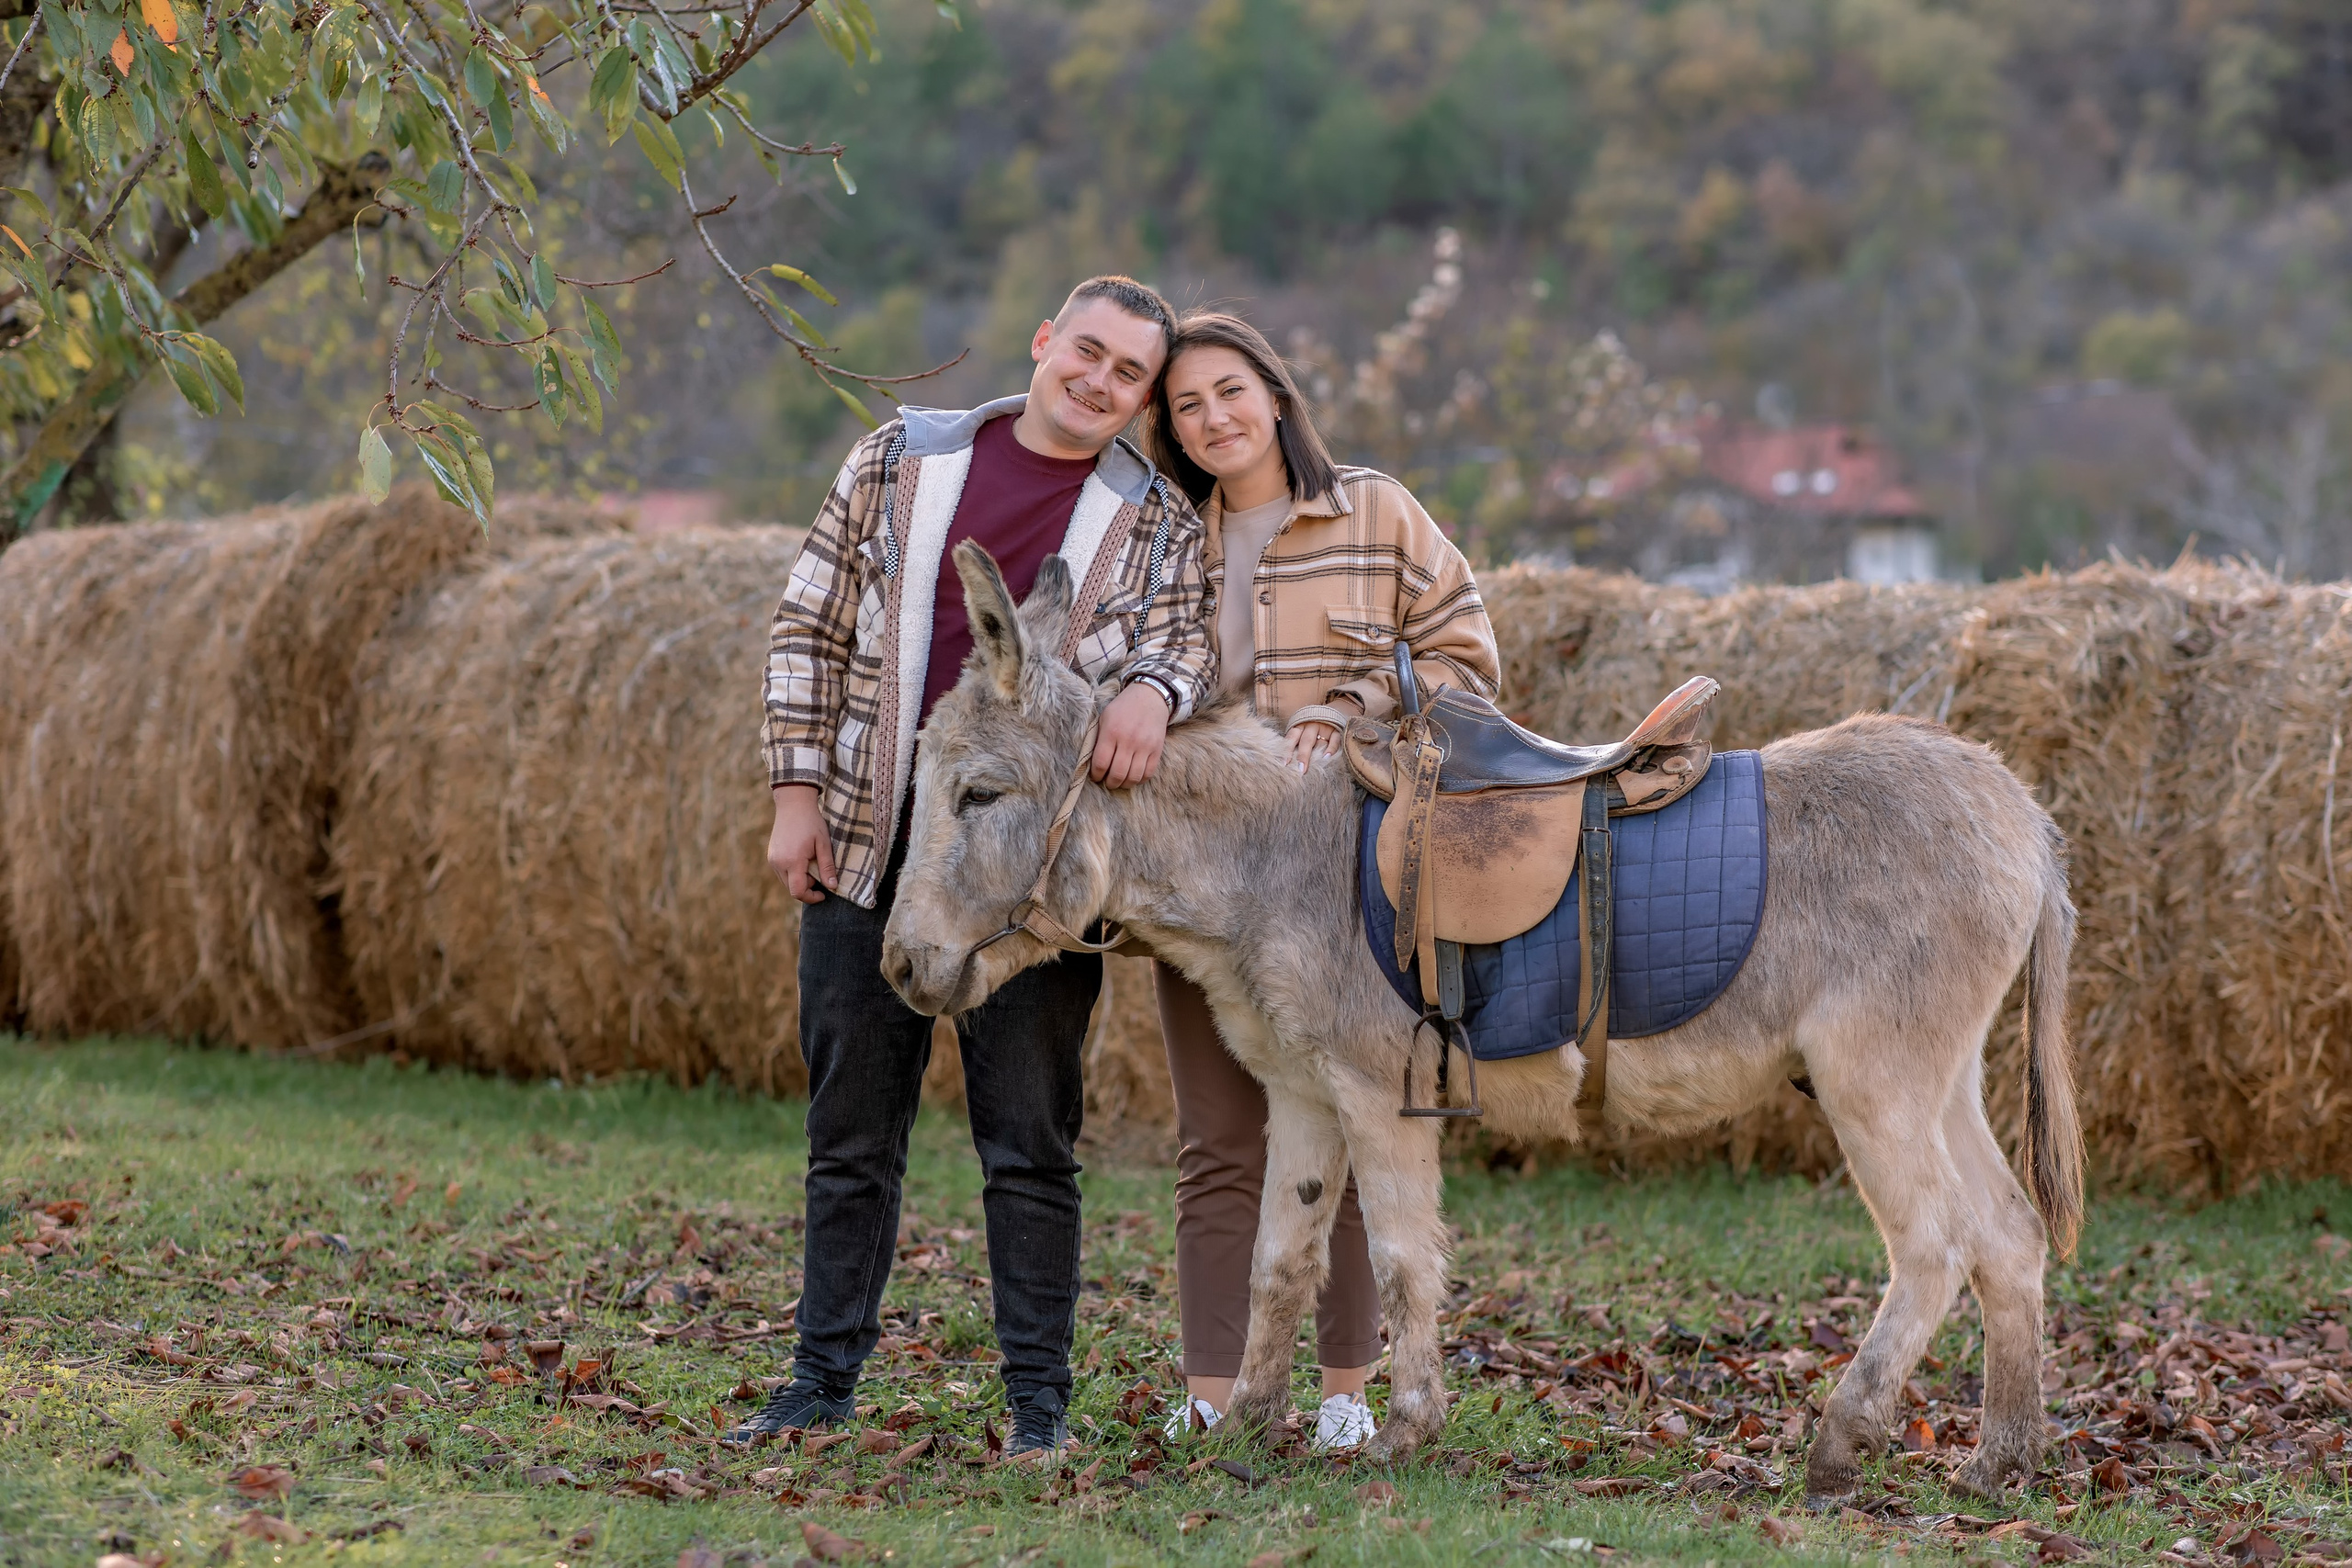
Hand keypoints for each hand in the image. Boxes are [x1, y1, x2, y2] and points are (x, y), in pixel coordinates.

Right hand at [767, 783, 837, 903]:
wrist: (793, 804)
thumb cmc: (811, 822)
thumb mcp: (824, 844)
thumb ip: (827, 867)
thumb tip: (832, 886)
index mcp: (792, 861)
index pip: (798, 891)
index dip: (811, 897)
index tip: (823, 894)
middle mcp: (778, 863)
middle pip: (791, 889)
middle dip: (807, 888)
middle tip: (819, 874)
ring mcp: (772, 860)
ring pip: (785, 882)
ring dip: (799, 880)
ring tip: (811, 864)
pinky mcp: (771, 856)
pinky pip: (781, 873)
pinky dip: (792, 873)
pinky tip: (802, 859)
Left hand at [1091, 681, 1171, 787]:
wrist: (1150, 697)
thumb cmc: (1123, 708)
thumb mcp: (1105, 717)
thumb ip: (1098, 738)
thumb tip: (1091, 762)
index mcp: (1111, 732)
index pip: (1101, 763)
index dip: (1096, 775)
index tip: (1096, 776)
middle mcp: (1128, 740)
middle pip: (1117, 774)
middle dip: (1110, 783)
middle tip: (1108, 782)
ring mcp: (1144, 746)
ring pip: (1133, 777)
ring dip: (1124, 784)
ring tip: (1120, 782)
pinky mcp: (1157, 749)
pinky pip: (1148, 773)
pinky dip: (1139, 780)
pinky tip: (1133, 776)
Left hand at [1286, 720, 1340, 773]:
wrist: (1329, 712)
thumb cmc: (1309, 728)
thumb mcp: (1301, 731)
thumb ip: (1296, 743)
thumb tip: (1288, 763)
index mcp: (1300, 725)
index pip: (1292, 737)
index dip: (1288, 750)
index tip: (1284, 764)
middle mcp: (1311, 726)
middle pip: (1306, 741)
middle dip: (1303, 756)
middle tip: (1300, 770)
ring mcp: (1325, 727)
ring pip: (1320, 742)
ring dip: (1317, 755)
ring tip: (1315, 766)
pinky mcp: (1336, 730)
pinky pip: (1335, 739)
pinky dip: (1331, 749)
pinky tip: (1327, 758)